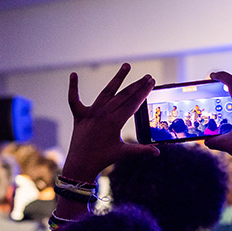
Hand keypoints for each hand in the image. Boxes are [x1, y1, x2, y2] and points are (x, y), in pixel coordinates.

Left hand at [63, 63, 158, 180]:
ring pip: (106, 92)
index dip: (144, 92)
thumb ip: (141, 150)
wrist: (81, 164)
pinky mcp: (79, 115)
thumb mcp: (123, 153)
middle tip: (147, 76)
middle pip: (123, 95)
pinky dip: (73, 87)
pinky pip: (74, 99)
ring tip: (126, 66)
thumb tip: (157, 152)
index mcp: (115, 122)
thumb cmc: (103, 159)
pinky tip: (73, 74)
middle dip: (137, 85)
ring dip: (117, 78)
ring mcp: (91, 113)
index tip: (152, 82)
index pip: (133, 103)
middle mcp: (103, 114)